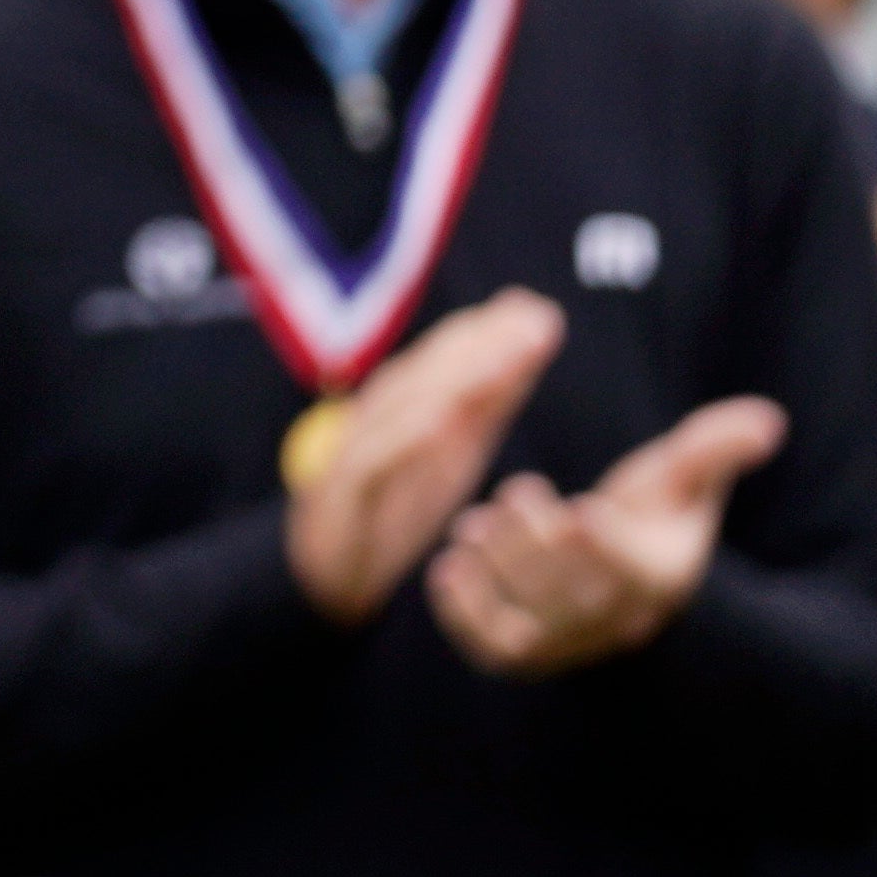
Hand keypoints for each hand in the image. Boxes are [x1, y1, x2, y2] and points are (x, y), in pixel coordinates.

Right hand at [287, 286, 562, 622]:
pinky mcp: (343, 487)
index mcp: (412, 398)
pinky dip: (406, 438)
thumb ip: (494, 392)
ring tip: (503, 361)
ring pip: (408, 403)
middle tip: (536, 324)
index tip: (542, 314)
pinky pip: (376, 459)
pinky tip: (441, 423)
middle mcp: (384, 410)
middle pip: (434, 368)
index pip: (452, 354)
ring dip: (456, 379)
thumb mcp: (459, 444)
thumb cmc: (401, 496)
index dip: (494, 332)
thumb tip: (539, 328)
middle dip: (484, 344)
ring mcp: (361, 445)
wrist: (333, 562)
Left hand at [426, 398, 787, 676]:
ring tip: (472, 526)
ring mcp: (572, 645)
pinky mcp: (528, 653)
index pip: (635, 573)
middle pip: (574, 600)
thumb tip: (768, 420)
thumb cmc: (653, 505)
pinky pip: (493, 651)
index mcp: (663, 575)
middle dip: (538, 547)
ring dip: (496, 577)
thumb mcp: (684, 472)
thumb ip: (717, 445)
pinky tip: (447, 567)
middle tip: (512, 495)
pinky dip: (462, 617)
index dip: (608, 547)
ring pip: (530, 631)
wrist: (620, 559)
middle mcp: (618, 621)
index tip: (583, 512)